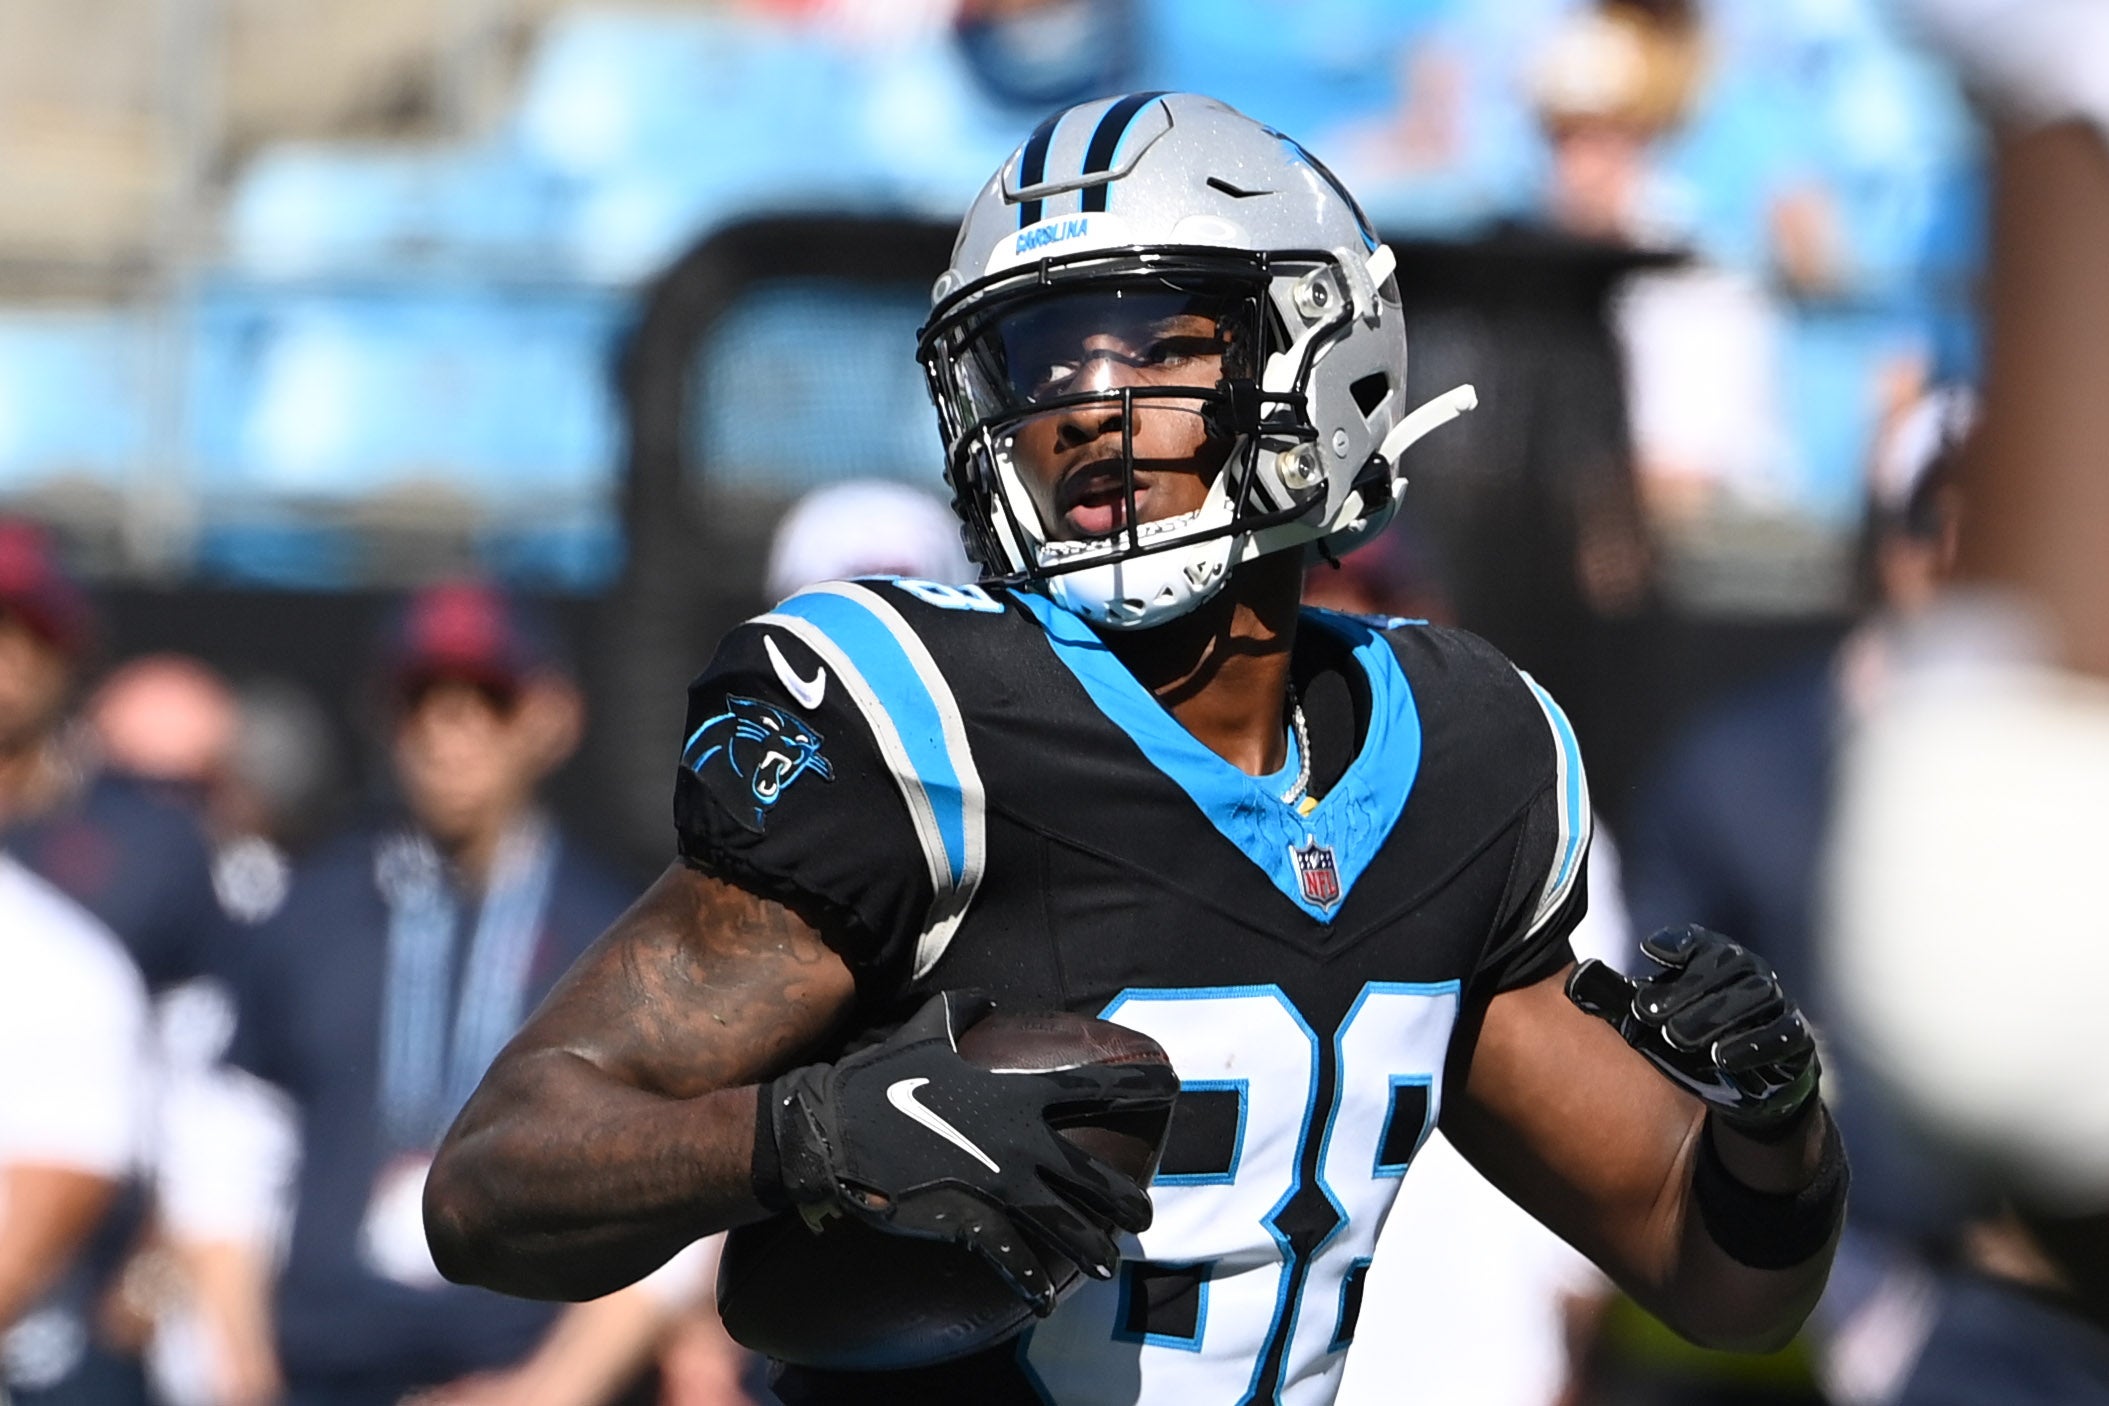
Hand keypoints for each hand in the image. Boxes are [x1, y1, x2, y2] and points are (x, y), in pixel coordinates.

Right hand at [765, 991, 1177, 1314]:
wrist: (837, 1129)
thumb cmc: (883, 1074)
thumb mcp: (930, 1025)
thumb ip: (969, 1010)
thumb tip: (988, 1002)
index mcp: (1017, 1092)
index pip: (1094, 1087)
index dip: (1137, 1086)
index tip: (1171, 1086)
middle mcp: (1020, 1140)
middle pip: (1092, 1175)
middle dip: (1125, 1199)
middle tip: (1145, 1213)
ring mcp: (998, 1183)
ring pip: (1066, 1224)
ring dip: (1092, 1249)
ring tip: (1109, 1265)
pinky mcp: (971, 1220)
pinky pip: (1012, 1257)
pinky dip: (1030, 1283)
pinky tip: (1045, 1303)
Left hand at [1566, 925, 1818, 1138]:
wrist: (1747, 1088)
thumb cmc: (1692, 1040)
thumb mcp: (1655, 1020)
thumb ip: (1621, 999)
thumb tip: (1575, 983)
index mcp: (1720, 962)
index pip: (1704, 944)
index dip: (1681, 943)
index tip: (1650, 952)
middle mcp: (1753, 976)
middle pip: (1727, 970)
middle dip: (1685, 991)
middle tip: (1646, 1013)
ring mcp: (1778, 1006)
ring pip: (1756, 999)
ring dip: (1715, 1016)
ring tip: (1677, 1037)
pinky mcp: (1796, 1041)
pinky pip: (1783, 1036)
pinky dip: (1754, 1046)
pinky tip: (1722, 1059)